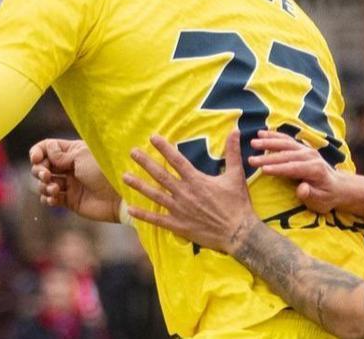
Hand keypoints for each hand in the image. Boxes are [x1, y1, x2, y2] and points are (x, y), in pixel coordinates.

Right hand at [30, 138, 120, 222]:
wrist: (119, 195)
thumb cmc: (103, 171)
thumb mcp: (81, 156)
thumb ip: (60, 155)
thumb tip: (46, 151)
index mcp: (73, 151)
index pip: (47, 148)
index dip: (37, 152)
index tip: (36, 158)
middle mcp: (69, 166)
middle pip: (42, 166)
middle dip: (39, 170)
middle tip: (46, 175)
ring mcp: (70, 184)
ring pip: (44, 183)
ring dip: (43, 185)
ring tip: (54, 189)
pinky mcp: (70, 200)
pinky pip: (50, 198)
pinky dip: (47, 198)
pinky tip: (53, 198)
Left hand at [121, 131, 258, 254]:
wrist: (238, 233)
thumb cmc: (238, 204)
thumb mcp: (236, 176)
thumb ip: (232, 153)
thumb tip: (235, 131)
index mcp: (197, 180)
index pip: (177, 160)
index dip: (164, 148)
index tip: (153, 138)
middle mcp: (185, 193)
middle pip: (161, 175)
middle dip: (146, 162)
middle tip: (133, 152)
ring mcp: (179, 210)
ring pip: (155, 195)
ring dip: (139, 186)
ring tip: (125, 177)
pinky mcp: (178, 225)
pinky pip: (157, 219)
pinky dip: (143, 214)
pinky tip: (130, 209)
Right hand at [249, 130, 342, 213]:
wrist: (338, 186)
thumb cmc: (326, 197)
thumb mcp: (320, 201)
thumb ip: (310, 195)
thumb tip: (302, 189)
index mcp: (315, 169)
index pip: (293, 168)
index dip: (278, 168)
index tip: (262, 170)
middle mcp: (311, 156)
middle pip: (287, 155)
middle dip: (267, 157)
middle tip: (250, 160)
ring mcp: (307, 150)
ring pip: (286, 143)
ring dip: (269, 142)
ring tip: (253, 142)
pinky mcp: (303, 147)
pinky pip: (287, 139)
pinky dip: (275, 135)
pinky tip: (263, 133)